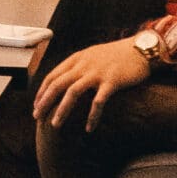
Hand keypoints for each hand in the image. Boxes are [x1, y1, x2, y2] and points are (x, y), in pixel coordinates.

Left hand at [34, 37, 154, 131]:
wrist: (140, 49)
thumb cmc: (117, 55)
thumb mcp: (92, 55)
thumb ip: (79, 66)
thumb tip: (65, 80)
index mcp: (77, 59)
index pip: (52, 76)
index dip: (42, 92)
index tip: (36, 106)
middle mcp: (84, 65)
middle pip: (58, 84)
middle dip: (45, 102)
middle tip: (37, 118)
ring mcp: (97, 72)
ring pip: (73, 92)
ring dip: (62, 110)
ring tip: (55, 125)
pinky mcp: (112, 81)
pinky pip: (98, 101)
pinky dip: (92, 116)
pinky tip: (89, 128)